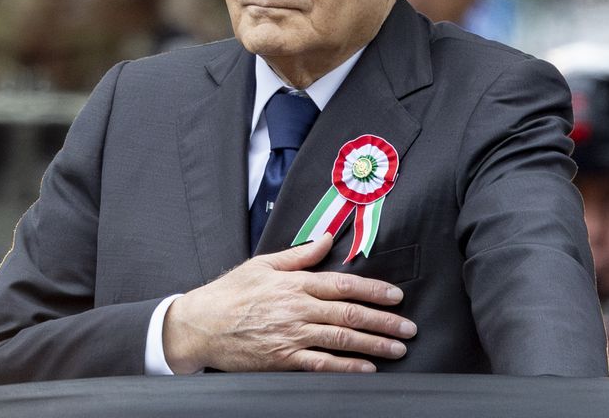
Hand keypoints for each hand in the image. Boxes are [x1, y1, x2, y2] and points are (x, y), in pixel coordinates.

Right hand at [161, 233, 415, 373]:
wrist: (200, 326)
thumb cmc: (229, 293)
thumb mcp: (262, 264)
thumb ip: (298, 255)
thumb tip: (326, 239)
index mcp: (294, 283)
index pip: (342, 285)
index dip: (373, 291)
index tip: (396, 297)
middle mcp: (297, 309)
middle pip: (349, 314)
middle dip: (383, 321)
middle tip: (408, 327)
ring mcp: (292, 336)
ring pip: (341, 339)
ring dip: (373, 344)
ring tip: (397, 349)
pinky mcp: (283, 359)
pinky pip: (322, 365)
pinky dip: (346, 367)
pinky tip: (366, 369)